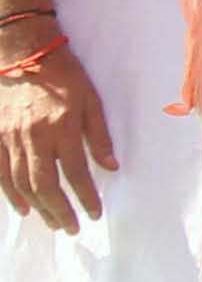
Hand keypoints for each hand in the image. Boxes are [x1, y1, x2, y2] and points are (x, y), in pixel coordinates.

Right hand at [0, 29, 114, 234]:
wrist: (22, 53)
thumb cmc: (63, 75)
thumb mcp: (90, 99)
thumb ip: (99, 135)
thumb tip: (111, 167)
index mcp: (62, 127)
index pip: (76, 172)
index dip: (86, 196)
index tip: (96, 213)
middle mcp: (34, 136)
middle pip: (46, 185)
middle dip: (60, 211)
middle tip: (73, 228)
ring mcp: (10, 138)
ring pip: (22, 183)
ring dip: (39, 207)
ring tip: (53, 224)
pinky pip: (0, 172)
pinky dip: (10, 194)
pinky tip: (23, 208)